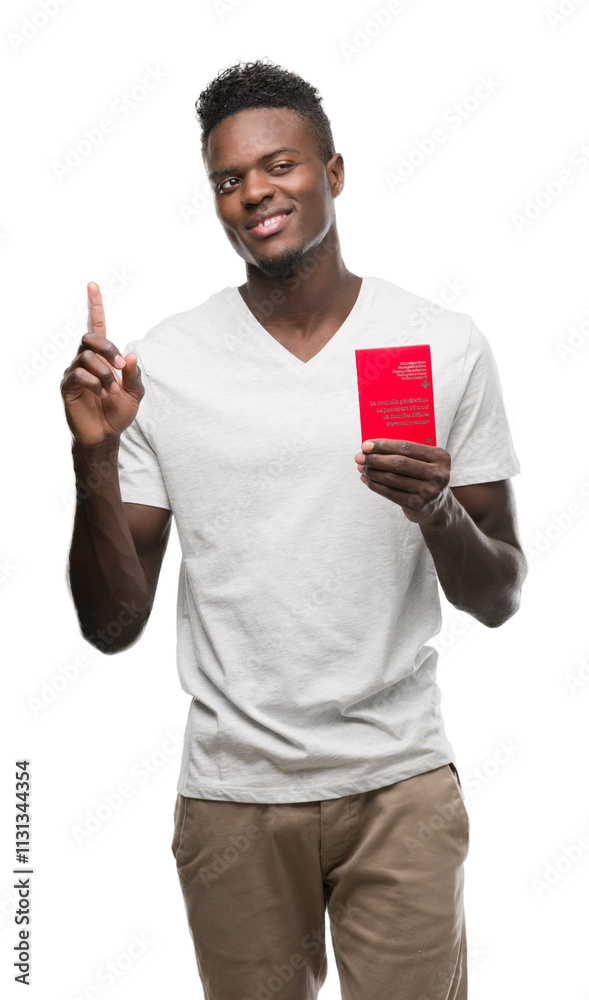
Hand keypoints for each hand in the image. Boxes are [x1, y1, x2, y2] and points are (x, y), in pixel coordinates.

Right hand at [60, 281, 144, 446]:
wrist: (105, 435)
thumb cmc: (118, 412)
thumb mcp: (135, 393)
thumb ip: (134, 374)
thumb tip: (131, 354)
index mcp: (103, 358)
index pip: (96, 327)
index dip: (95, 306)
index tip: (93, 285)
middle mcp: (86, 361)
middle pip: (89, 337)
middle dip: (107, 348)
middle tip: (120, 367)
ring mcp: (75, 372)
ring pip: (86, 357)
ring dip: (105, 374)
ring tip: (111, 391)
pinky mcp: (68, 386)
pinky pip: (78, 374)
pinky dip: (94, 383)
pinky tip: (101, 394)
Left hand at [354, 439, 450, 524]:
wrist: (436, 506)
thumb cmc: (424, 475)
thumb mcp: (424, 461)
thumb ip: (405, 452)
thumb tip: (372, 446)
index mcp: (440, 457)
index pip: (407, 447)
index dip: (384, 445)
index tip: (366, 444)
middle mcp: (438, 474)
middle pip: (399, 463)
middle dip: (375, 459)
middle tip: (359, 456)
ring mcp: (429, 491)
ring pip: (392, 478)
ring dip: (373, 472)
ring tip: (361, 467)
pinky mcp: (418, 505)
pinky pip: (390, 493)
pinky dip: (375, 485)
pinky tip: (367, 479)